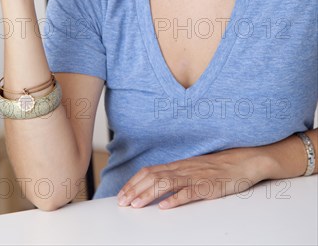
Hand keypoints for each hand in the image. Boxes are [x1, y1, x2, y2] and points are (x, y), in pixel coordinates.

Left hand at [117, 147, 262, 209]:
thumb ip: (177, 175)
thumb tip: (158, 184)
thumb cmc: (219, 166)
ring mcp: (196, 177)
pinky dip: (175, 199)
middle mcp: (184, 169)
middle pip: (154, 177)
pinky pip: (190, 192)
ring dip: (149, 195)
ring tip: (136, 204)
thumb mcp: (194, 168)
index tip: (122, 194)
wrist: (244, 161)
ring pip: (166, 184)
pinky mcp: (208, 186)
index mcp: (179, 165)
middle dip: (135, 189)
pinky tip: (165, 206)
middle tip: (123, 202)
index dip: (134, 182)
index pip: (150, 171)